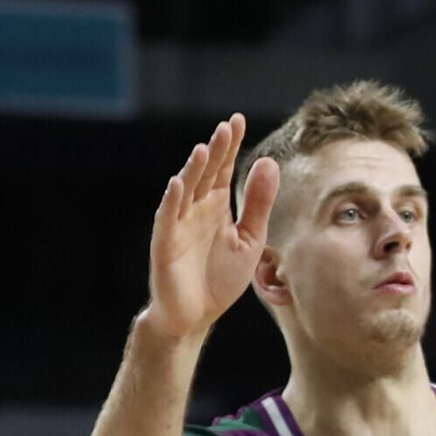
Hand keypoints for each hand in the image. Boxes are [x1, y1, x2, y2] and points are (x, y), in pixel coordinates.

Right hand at [143, 114, 278, 342]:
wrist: (196, 314)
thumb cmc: (220, 277)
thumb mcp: (250, 239)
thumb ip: (259, 204)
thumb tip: (270, 163)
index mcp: (217, 206)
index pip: (224, 169)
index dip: (231, 146)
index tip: (238, 120)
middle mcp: (197, 209)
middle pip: (206, 174)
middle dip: (216, 151)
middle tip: (227, 126)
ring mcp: (179, 224)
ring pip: (186, 190)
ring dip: (194, 170)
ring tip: (205, 148)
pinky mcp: (166, 243)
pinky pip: (168, 218)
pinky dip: (173, 201)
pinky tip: (179, 183)